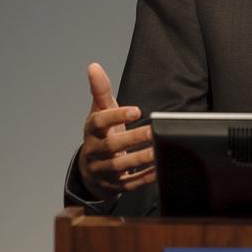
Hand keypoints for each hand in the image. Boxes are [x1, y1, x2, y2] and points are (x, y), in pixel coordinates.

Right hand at [77, 62, 154, 197]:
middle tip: (153, 130)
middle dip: (133, 139)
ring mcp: (104, 170)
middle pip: (112, 146)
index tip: (136, 110)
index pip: (100, 122)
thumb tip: (94, 66)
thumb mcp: (99, 112)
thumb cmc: (101, 135)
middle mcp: (95, 151)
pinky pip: (130, 183)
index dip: (116, 116)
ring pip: (121, 167)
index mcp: (92, 131)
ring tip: (159, 150)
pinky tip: (160, 168)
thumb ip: (100, 91)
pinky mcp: (115, 185)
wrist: (91, 170)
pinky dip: (145, 177)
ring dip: (141, 159)